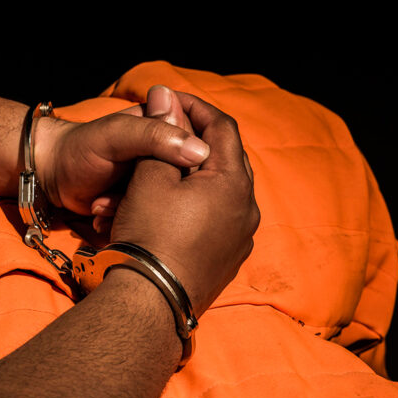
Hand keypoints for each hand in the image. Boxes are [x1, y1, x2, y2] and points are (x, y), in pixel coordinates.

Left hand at [33, 87, 208, 215]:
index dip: (191, 165)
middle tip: (123, 193)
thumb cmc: (81, 148)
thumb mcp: (118, 135)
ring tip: (104, 203)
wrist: (50, 175)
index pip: (199, 147)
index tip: (167, 177)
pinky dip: (126, 221)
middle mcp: (165, 157)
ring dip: (134, 210)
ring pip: (166, 204)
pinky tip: (103, 215)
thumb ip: (155, 136)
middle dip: (155, 194)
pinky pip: (148, 219)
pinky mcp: (141, 206)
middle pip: (185, 182)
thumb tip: (201, 151)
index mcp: (167, 130)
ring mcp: (153, 183)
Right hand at [109, 90, 259, 315]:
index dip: (194, 107)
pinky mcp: (230, 259)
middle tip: (167, 130)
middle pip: (228, 158)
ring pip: (223, 191)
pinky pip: (220, 219)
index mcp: (234, 183)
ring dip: (196, 175)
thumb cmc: (149, 235)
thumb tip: (165, 95)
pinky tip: (173, 206)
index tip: (168, 99)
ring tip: (164, 171)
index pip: (223, 127)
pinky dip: (199, 204)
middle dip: (196, 140)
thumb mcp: (150, 177)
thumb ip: (163, 132)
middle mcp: (248, 209)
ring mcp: (242, 238)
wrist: (151, 302)